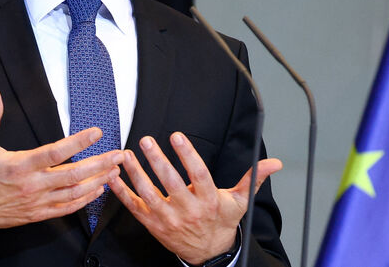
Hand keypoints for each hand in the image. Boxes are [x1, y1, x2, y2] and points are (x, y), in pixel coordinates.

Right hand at [0, 85, 124, 232]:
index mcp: (19, 166)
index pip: (55, 152)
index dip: (78, 142)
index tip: (97, 132)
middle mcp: (32, 185)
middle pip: (73, 175)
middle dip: (100, 164)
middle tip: (119, 154)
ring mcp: (36, 202)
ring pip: (74, 193)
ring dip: (98, 181)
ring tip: (115, 170)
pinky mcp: (37, 214)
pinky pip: (67, 208)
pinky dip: (85, 200)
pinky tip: (98, 190)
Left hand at [108, 132, 281, 264]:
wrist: (208, 252)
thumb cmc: (222, 221)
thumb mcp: (240, 201)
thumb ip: (253, 179)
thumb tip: (274, 163)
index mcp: (209, 201)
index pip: (198, 174)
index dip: (188, 155)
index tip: (178, 136)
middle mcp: (188, 210)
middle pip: (171, 183)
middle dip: (158, 161)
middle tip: (146, 141)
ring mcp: (168, 219)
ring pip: (149, 194)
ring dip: (135, 173)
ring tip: (126, 154)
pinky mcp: (152, 224)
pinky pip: (134, 207)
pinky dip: (122, 192)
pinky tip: (113, 176)